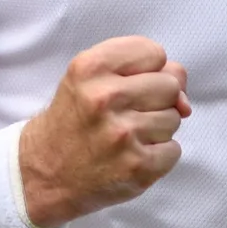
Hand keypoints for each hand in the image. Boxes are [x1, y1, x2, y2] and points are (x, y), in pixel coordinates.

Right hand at [18, 36, 191, 227]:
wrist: (42, 175)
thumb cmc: (74, 121)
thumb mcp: (92, 79)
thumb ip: (143, 70)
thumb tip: (184, 94)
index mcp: (91, 68)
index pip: (154, 52)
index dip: (146, 69)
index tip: (126, 84)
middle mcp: (105, 98)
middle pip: (170, 85)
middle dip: (155, 99)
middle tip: (125, 114)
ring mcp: (122, 135)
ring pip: (174, 118)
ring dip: (156, 129)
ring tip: (124, 137)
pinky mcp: (136, 167)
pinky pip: (174, 150)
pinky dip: (158, 155)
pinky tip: (131, 156)